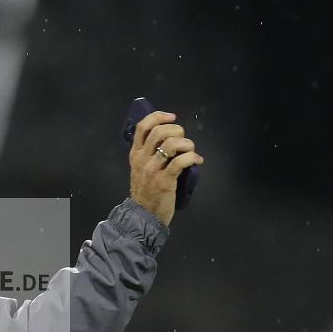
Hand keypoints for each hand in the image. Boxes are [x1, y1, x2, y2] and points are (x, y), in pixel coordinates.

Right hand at [129, 111, 203, 225]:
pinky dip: (193, 157)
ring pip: (172, 144)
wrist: (143, 215)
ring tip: (191, 151)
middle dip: (177, 130)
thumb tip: (169, 139)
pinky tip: (197, 161)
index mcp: (135, 154)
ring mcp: (153, 170)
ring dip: (187, 143)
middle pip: (159, 132)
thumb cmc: (145, 191)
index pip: (143, 127)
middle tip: (183, 139)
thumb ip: (149, 154)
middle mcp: (142, 159)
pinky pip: (181, 161)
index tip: (172, 117)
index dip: (159, 116)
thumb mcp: (140, 169)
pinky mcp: (165, 181)